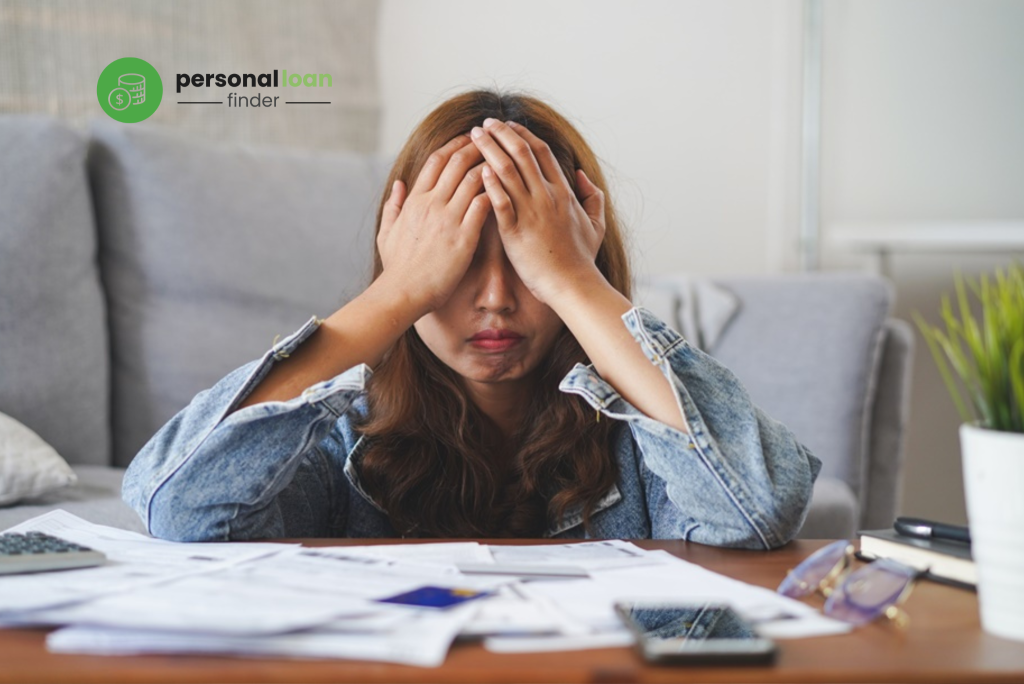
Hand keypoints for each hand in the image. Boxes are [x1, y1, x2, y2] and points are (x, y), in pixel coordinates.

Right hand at [377, 134, 491, 312]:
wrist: (404, 292)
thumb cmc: (397, 266)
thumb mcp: (387, 231)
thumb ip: (393, 205)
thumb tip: (399, 184)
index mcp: (415, 200)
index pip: (436, 160)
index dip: (454, 145)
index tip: (468, 138)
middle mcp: (432, 203)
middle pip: (458, 162)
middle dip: (477, 147)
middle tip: (493, 141)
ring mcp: (448, 219)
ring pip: (474, 178)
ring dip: (491, 165)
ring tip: (505, 161)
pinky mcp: (464, 237)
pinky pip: (483, 205)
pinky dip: (496, 192)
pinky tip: (507, 189)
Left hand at [470, 118, 605, 304]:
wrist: (572, 284)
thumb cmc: (581, 258)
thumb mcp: (596, 223)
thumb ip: (593, 196)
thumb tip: (582, 175)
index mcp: (563, 192)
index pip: (542, 152)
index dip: (523, 134)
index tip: (509, 125)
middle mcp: (546, 196)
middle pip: (522, 153)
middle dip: (501, 134)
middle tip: (485, 123)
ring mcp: (531, 212)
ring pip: (508, 171)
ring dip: (489, 150)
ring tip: (474, 137)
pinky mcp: (515, 231)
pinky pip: (500, 202)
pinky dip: (489, 184)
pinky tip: (478, 170)